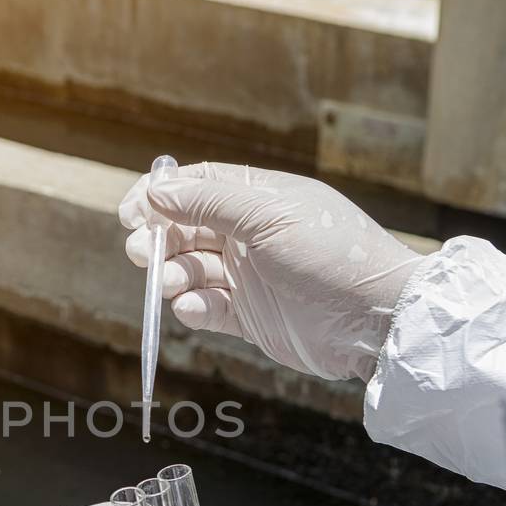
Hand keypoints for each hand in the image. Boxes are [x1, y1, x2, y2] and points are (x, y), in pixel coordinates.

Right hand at [119, 162, 425, 381]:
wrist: (375, 319)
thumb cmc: (330, 255)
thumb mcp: (267, 216)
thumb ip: (208, 202)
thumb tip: (156, 191)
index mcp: (260, 198)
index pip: (196, 186)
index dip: (160, 196)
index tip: (130, 213)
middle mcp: (252, 234)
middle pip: (186, 228)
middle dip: (158, 239)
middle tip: (140, 252)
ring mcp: (251, 276)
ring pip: (192, 269)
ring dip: (173, 274)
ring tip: (172, 284)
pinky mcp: (251, 317)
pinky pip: (209, 308)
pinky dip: (194, 308)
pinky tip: (194, 308)